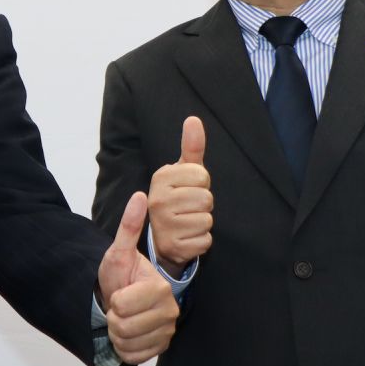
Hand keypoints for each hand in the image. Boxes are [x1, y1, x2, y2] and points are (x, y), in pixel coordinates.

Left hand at [97, 192, 179, 363]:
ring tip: (123, 317)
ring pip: (126, 342)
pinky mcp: (161, 348)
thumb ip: (129, 226)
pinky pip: (132, 355)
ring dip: (117, 332)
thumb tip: (140, 195)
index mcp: (161, 287)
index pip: (123, 304)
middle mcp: (170, 310)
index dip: (114, 299)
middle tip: (120, 305)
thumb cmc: (120, 276)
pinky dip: (124, 346)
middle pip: (123, 325)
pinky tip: (128, 332)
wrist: (123, 298)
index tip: (121, 290)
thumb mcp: (119, 251)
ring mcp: (166, 331)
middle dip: (114, 317)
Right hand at [148, 116, 210, 277]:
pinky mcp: (173, 247)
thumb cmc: (178, 196)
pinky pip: (205, 240)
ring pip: (207, 220)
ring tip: (188, 221)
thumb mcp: (183, 171)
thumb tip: (193, 119)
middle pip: (206, 198)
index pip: (202, 175)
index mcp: (160, 178)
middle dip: (203, 203)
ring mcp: (164, 225)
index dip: (202, 183)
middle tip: (189, 207)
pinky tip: (187, 237)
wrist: (163, 236)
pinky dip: (201, 240)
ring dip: (203, 222)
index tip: (188, 188)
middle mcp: (157, 200)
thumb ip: (191, 147)